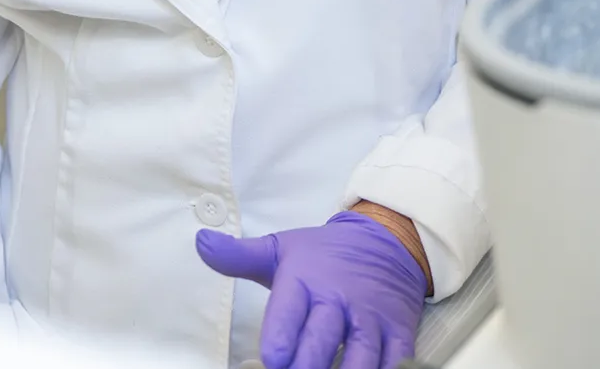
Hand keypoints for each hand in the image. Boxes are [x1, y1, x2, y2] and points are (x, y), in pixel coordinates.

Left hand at [196, 213, 424, 368]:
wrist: (384, 243)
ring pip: (361, 359)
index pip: (290, 309)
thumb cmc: (322, 256)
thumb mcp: (280, 249)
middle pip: (322, 340)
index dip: (281, 336)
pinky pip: (396, 364)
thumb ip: (239, 256)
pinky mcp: (399, 335)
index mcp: (305, 280)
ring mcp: (371, 320)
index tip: (273, 358)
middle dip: (306, 366)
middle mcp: (339, 300)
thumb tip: (200, 244)